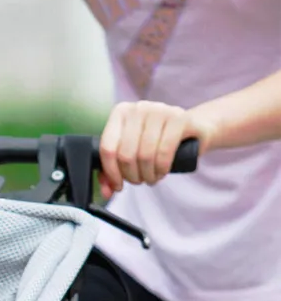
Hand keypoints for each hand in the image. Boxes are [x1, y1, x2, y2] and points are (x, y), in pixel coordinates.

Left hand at [98, 100, 215, 198]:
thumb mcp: (132, 154)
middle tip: (139, 181)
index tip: (118, 185)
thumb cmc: (157, 142)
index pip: (107, 148)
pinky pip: (164, 152)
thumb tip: (106, 192)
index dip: (111, 173)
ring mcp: (159, 110)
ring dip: (147, 175)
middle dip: (132, 176)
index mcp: (120, 112)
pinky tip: (162, 172)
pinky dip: (161, 169)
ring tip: (151, 178)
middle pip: (126, 154)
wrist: (193, 129)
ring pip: (145, 155)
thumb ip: (112, 172)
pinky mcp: (179, 118)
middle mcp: (138, 108)